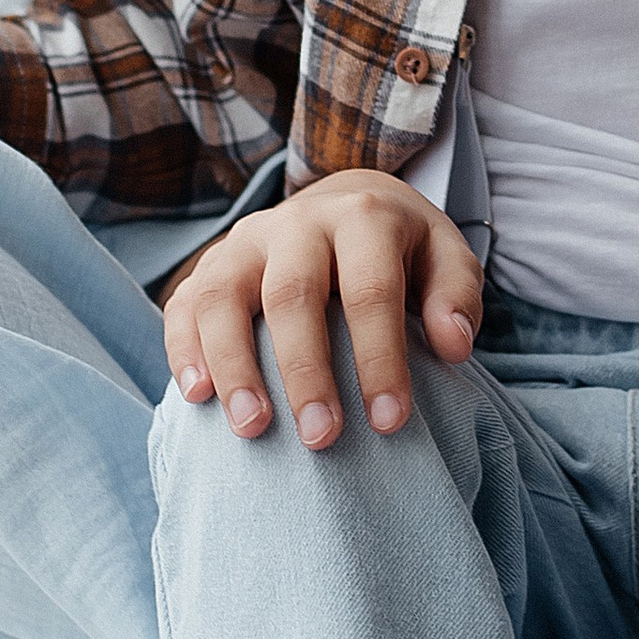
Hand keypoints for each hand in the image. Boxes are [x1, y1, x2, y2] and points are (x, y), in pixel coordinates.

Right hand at [165, 171, 482, 450]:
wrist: (347, 200)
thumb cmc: (402, 250)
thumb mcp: (445, 256)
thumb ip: (455, 295)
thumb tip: (452, 346)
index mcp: (363, 217)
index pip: (370, 290)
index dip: (379, 358)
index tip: (390, 423)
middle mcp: (298, 222)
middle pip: (292, 294)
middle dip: (305, 370)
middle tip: (320, 438)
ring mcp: (246, 240)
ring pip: (224, 296)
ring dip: (234, 365)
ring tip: (252, 428)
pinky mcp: (211, 263)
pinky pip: (184, 302)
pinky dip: (184, 348)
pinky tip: (197, 396)